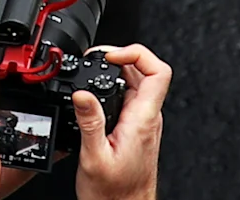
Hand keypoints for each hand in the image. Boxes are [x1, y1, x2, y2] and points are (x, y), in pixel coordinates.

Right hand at [73, 44, 170, 199]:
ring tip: (92, 70)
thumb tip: (81, 93)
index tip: (110, 56)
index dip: (136, 53)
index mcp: (142, 120)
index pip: (158, 72)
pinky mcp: (136, 129)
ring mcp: (144, 123)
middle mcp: (148, 119)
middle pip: (145, 71)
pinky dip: (113, 87)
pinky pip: (130, 97)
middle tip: (93, 60)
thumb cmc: (114, 194)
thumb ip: (89, 122)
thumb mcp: (94, 157)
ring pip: (137, 83)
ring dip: (116, 71)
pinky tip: (96, 94)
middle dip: (119, 57)